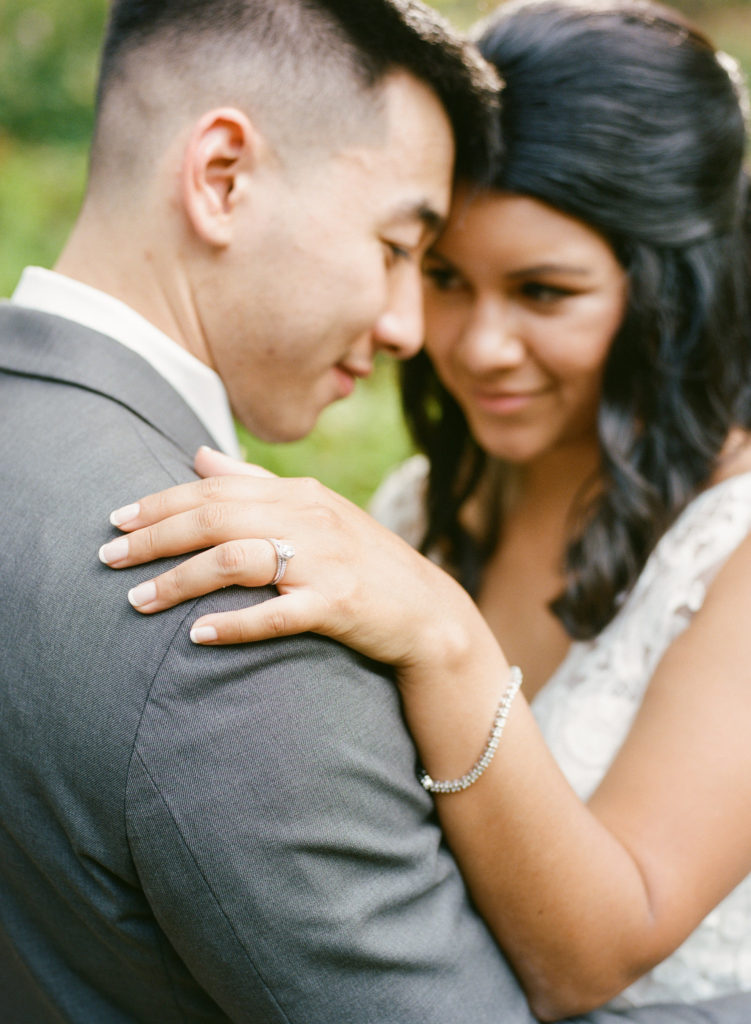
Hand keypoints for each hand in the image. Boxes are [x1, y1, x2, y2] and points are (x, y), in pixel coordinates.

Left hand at [99, 447, 482, 671]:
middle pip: (216, 518)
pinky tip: (198, 636)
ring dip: (180, 580)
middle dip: (156, 537)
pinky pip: (277, 614)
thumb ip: (256, 484)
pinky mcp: (339, 604)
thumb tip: (198, 456)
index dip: (161, 503)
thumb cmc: (362, 562)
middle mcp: (310, 519)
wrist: (427, 612)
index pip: (215, 490)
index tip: (117, 520)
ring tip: (138, 601)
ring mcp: (325, 561)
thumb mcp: (314, 513)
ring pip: (236, 560)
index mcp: (299, 494)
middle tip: (108, 558)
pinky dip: (235, 624)